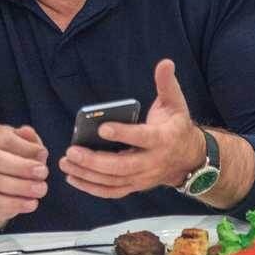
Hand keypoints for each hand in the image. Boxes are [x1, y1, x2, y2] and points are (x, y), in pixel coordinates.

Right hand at [0, 125, 49, 220]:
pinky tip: (32, 203)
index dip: (24, 146)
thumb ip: (29, 138)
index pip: (3, 138)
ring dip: (21, 187)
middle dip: (21, 167)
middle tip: (43, 172)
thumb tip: (28, 132)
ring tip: (41, 189)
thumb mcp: (25, 143)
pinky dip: (15, 204)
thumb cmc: (16, 156)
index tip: (43, 153)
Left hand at [59, 59, 206, 197]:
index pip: (142, 138)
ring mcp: (143, 178)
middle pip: (122, 166)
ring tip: (66, 163)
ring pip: (114, 181)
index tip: (101, 128)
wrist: (189, 157)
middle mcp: (152, 162)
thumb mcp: (176, 103)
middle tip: (71, 151)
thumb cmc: (176, 125)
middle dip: (95, 161)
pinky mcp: (135, 185)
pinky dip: (92, 188)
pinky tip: (73, 178)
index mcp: (163, 139)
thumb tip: (165, 62)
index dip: (123, 134)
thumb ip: (167, 83)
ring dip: (88, 175)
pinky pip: (112, 191)